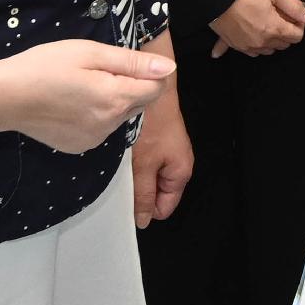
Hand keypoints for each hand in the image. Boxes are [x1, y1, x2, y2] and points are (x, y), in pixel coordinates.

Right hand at [0, 37, 175, 152]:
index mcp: (116, 99)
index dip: (147, 72)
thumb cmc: (44, 66)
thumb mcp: (89, 53)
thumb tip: (168, 68)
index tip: (123, 62)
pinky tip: (70, 104)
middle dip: (128, 86)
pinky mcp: (79, 147)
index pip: (157, 89)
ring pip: (119, 116)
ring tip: (79, 86)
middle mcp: (111, 125)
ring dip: (111, 101)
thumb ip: (132, 62)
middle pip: (139, 103)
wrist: (3, 97)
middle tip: (95, 71)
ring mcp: (95, 140)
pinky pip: (101, 128)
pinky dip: (94, 115)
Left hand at [129, 87, 195, 223]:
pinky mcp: (156, 139)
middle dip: (138, 190)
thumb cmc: (152, 120)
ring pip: (147, 175)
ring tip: (123, 162)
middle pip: (155, 192)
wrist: (149, 86)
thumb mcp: (144, 165)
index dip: (145, 209)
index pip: (164, 208)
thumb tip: (144, 219)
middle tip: (124, 179)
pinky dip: (132, 159)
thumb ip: (143, 195)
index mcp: (181, 172)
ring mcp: (166, 150)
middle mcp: (177, 162)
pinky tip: (123, 151)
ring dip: (133, 173)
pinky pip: (143, 160)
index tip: (128, 204)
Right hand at [210, 0, 304, 57]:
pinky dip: (252, 47)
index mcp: (274, 29)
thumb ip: (294, 6)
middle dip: (286, 33)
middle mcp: (262, 42)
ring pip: (268, 50)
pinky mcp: (234, 45)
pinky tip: (249, 39)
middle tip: (281, 18)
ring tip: (267, 25)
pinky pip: (249, 52)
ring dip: (271, 41)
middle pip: (283, 45)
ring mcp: (248, 46)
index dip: (299, 26)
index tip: (294, 16)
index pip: (297, 37)